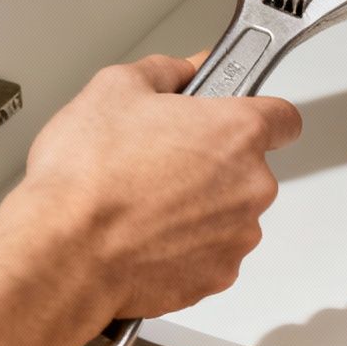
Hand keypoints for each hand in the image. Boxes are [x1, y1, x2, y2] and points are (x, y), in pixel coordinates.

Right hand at [0, 54, 301, 323]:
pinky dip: (186, 248)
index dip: (258, 115)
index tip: (235, 119)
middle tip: (161, 162)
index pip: (284, 118)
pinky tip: (144, 238)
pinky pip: (211, 254)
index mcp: (237, 132)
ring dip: (200, 209)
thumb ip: (166, 70)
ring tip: (144, 204)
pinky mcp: (217, 276)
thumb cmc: (86, 176)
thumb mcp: (114, 88)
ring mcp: (237, 235)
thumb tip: (186, 69)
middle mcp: (251, 186)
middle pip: (249, 169)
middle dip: (213, 165)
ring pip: (230, 214)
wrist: (63, 253)